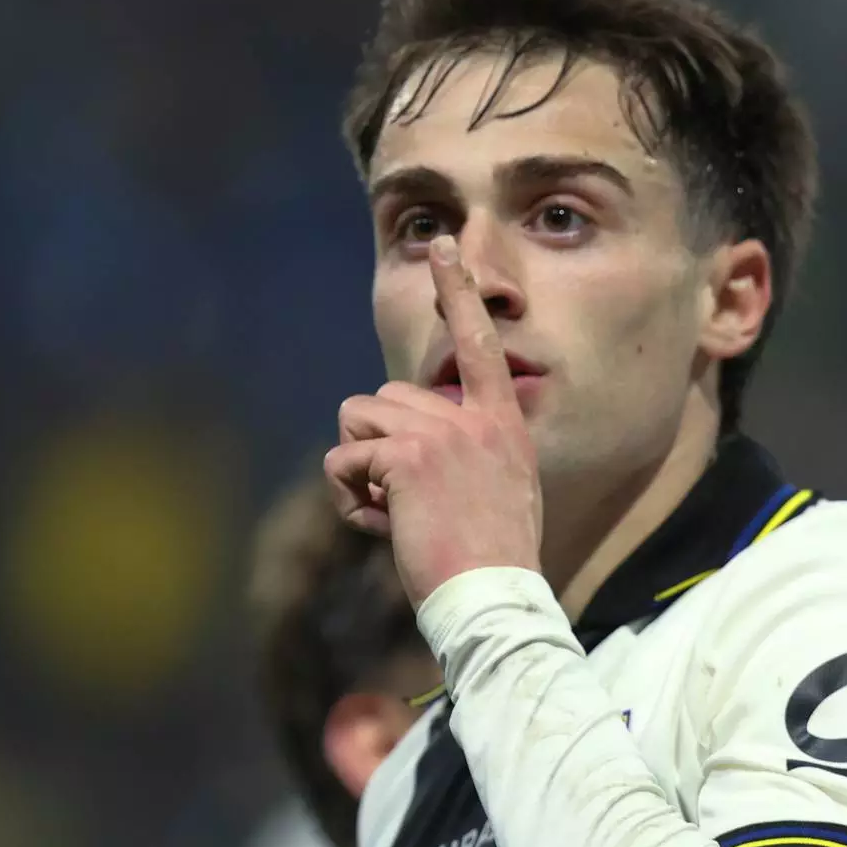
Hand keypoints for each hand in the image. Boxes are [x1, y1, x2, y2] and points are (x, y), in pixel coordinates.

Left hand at [324, 235, 542, 606]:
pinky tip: (382, 525)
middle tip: (405, 499)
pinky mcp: (406, 458)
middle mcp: (474, 417)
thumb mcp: (502, 488)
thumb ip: (467, 449)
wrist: (496, 598)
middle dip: (376, 443)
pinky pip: (344, 459)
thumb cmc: (493, 556)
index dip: (459, 292)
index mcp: (501, 422)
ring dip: (360, 468)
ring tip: (394, 511)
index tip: (441, 248)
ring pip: (358, 417)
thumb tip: (404, 440)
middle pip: (387, 394)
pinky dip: (349, 496)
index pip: (479, 342)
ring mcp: (442, 433)